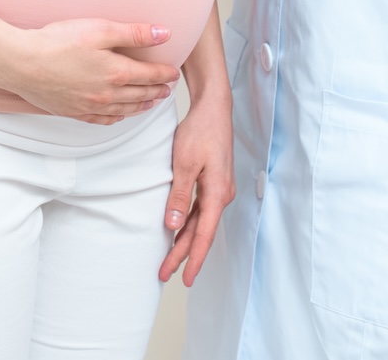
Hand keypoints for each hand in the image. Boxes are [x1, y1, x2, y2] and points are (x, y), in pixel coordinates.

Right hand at [0, 19, 181, 123]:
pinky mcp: (73, 111)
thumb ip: (134, 34)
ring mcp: (89, 105)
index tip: (174, 72)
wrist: (21, 63)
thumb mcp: (99, 30)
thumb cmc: (57, 42)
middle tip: (167, 88)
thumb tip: (164, 34)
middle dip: (157, 90)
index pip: (149, 75)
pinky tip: (119, 115)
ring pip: (125, 110)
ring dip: (142, 106)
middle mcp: (106, 94)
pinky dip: (117, 118)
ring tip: (151, 102)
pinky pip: (102, 120)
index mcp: (116, 72)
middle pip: (140, 94)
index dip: (164, 73)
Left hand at [159, 90, 233, 285]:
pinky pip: (201, 209)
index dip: (193, 258)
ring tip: (170, 259)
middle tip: (165, 273)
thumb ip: (179, 196)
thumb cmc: (200, 132)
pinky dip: (189, 223)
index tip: (184, 278)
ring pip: (200, 222)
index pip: (203, 235)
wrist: (213, 108)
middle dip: (183, 255)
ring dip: (185, 240)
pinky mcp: (214, 181)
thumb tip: (172, 226)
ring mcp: (219, 188)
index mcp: (217, 194)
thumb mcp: (184, 164)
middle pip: (200, 232)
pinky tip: (178, 230)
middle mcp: (222, 195)